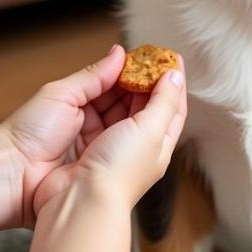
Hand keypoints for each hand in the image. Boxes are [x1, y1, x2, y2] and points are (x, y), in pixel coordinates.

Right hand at [2, 45, 186, 222]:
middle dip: (147, 77)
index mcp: (158, 146)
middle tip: (145, 52)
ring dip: (125, 80)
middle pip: (147, 102)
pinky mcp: (86, 136)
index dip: (174, 81)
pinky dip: (103, 89)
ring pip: (122, 102)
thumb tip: (175, 73)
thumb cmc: (118, 170)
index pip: (173, 107)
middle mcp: (135, 143)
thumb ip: (164, 100)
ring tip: (126, 59)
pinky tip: (104, 75)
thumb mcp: (151, 130)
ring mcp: (109, 140)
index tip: (170, 56)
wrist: (76, 199)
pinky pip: (99, 106)